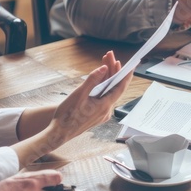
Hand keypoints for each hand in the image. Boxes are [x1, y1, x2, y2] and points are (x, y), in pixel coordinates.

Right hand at [14, 53, 132, 165]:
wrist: (58, 134)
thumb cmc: (66, 116)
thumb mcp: (78, 94)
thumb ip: (92, 80)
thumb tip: (104, 68)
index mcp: (105, 106)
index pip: (121, 87)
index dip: (127, 75)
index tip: (132, 65)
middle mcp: (107, 110)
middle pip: (115, 88)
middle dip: (114, 71)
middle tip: (111, 57)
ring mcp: (102, 113)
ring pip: (109, 92)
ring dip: (108, 78)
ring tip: (106, 62)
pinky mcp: (97, 114)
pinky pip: (104, 97)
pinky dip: (103, 86)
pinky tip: (100, 77)